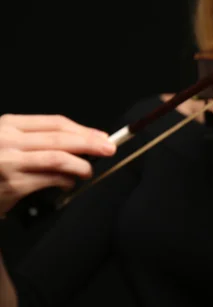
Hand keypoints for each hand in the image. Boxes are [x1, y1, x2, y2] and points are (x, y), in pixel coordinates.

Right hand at [0, 114, 115, 214]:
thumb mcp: (7, 141)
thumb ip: (36, 139)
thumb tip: (80, 141)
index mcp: (10, 124)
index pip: (55, 122)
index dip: (83, 129)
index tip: (101, 136)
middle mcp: (8, 139)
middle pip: (61, 137)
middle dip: (90, 143)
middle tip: (109, 149)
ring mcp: (9, 161)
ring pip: (58, 157)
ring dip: (81, 164)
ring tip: (89, 170)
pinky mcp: (12, 184)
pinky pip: (48, 179)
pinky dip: (65, 180)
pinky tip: (69, 183)